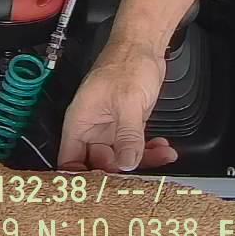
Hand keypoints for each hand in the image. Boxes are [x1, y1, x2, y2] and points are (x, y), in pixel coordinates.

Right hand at [58, 45, 177, 171]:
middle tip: (140, 176)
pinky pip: (135, 146)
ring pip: (121, 157)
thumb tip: (125, 164)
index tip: (100, 190)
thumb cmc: (126, 64)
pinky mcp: (129, 125)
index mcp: (80, 122)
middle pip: (98, 164)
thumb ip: (126, 134)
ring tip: (162, 157)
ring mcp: (111, 128)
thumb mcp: (127, 101)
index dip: (81, 178)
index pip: (70, 160)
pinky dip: (150, 150)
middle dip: (119, 173)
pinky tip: (165, 149)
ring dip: (142, 161)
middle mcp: (92, 129)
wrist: (144, 45)